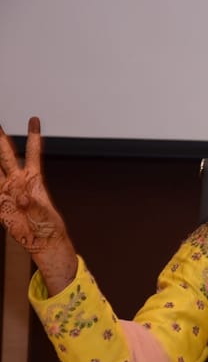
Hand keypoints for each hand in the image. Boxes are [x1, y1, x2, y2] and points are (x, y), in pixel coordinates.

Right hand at [0, 117, 76, 293]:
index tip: (34, 119)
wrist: (42, 242)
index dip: (33, 136)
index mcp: (34, 179)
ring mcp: (5, 191)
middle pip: (5, 154)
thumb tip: (21, 197)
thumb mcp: (45, 215)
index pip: (32, 153)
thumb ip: (33, 205)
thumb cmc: (49, 226)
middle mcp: (18, 181)